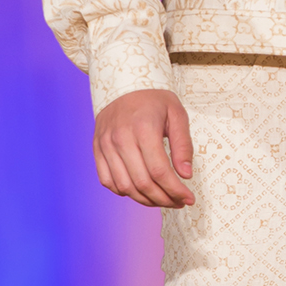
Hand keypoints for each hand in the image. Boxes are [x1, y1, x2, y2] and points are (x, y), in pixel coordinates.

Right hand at [93, 89, 194, 206]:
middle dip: (164, 199)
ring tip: (162, 199)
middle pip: (142, 183)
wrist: (123, 83)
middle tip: (178, 202)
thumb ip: (183, 145)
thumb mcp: (177, 114)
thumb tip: (186, 175)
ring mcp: (106, 145)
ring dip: (145, 200)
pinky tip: (140, 190)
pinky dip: (124, 192)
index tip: (188, 198)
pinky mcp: (97, 149)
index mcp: (143, 128)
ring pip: (124, 186)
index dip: (176, 190)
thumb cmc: (153, 99)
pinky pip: (107, 181)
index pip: (159, 171)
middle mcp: (121, 138)